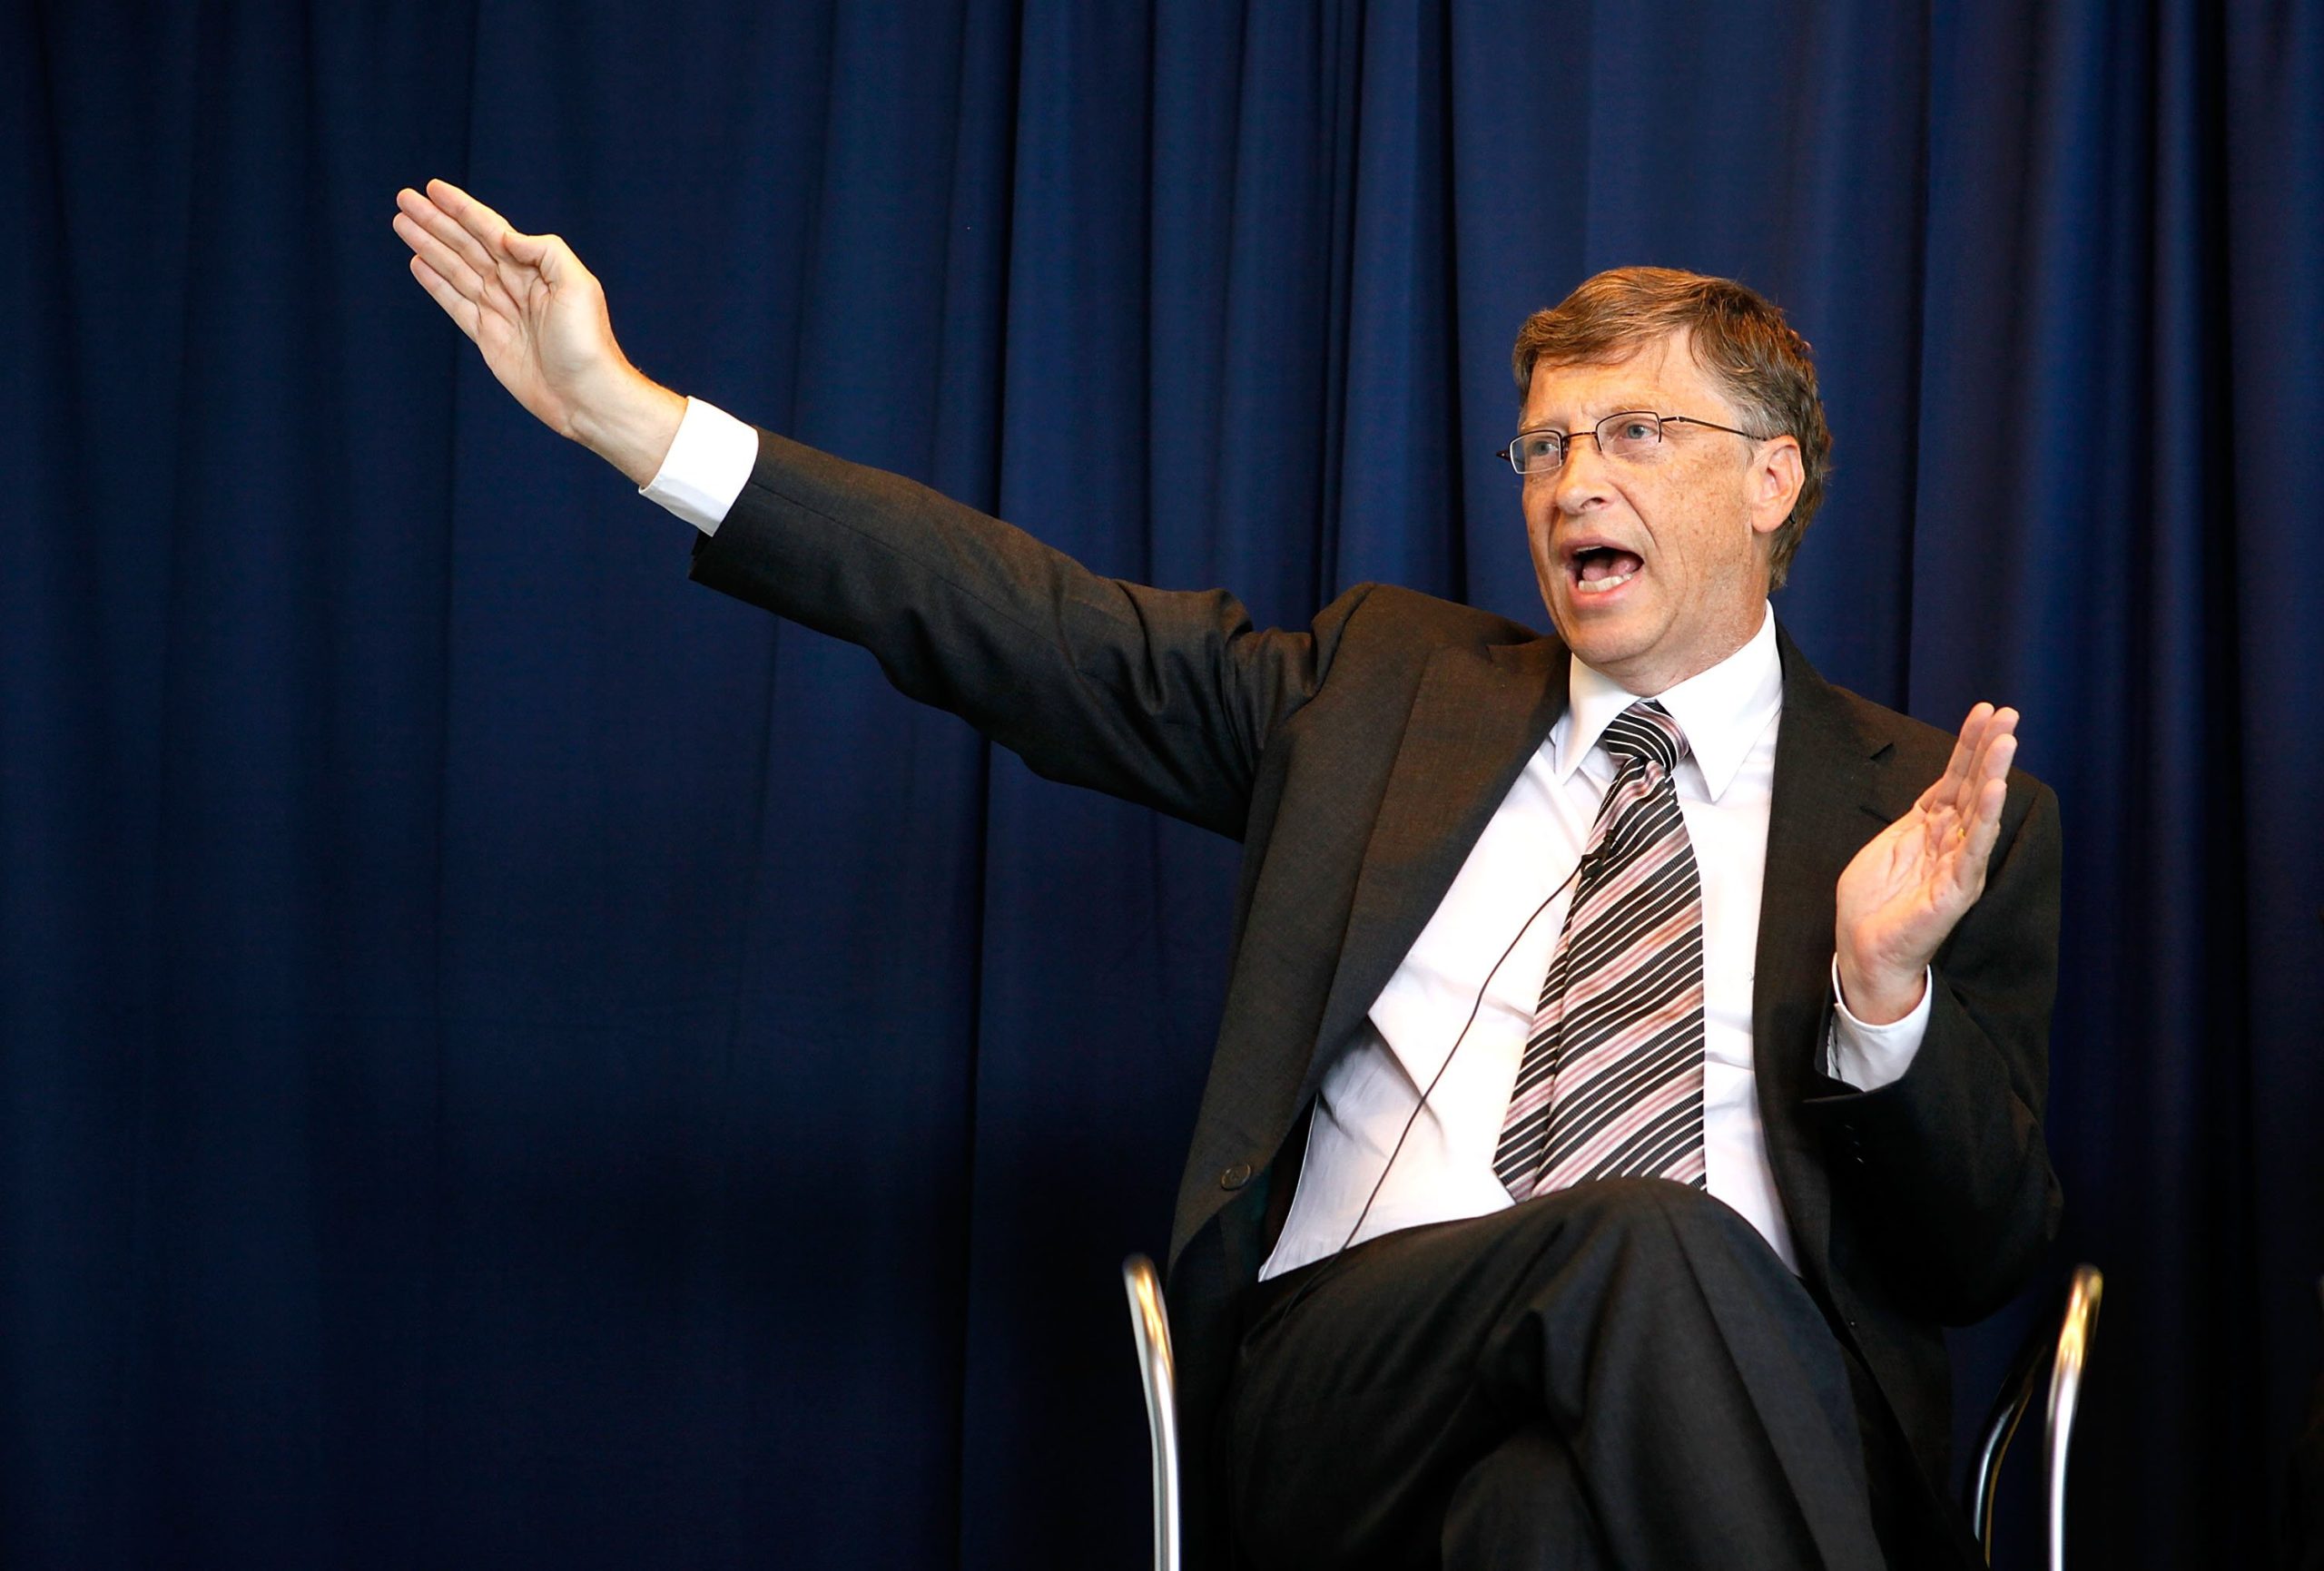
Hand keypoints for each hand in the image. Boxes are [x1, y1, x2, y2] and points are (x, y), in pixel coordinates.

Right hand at [392, 179, 682, 483]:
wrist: (585, 396)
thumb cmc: (588, 343)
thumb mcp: (578, 285)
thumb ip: (544, 252)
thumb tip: (506, 237)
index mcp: (535, 269)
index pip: (490, 230)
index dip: (461, 209)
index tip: (434, 189)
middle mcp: (514, 285)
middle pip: (466, 245)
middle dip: (435, 221)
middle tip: (404, 198)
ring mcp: (498, 310)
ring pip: (455, 269)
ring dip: (429, 245)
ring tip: (402, 222)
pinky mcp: (488, 337)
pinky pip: (455, 302)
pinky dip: (436, 282)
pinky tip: (419, 262)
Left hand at [1834, 702, 2018, 1023]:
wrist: (1865, 951)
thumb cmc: (1875, 903)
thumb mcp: (1890, 846)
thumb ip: (1915, 819)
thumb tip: (1937, 791)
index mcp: (1933, 828)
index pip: (1956, 778)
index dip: (1969, 745)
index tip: (1985, 711)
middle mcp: (1952, 842)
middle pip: (1974, 786)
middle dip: (1990, 748)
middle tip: (2009, 713)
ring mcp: (1958, 864)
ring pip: (1980, 812)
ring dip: (1993, 773)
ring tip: (2007, 741)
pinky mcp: (1956, 889)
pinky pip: (1973, 849)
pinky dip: (1985, 819)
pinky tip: (1995, 791)